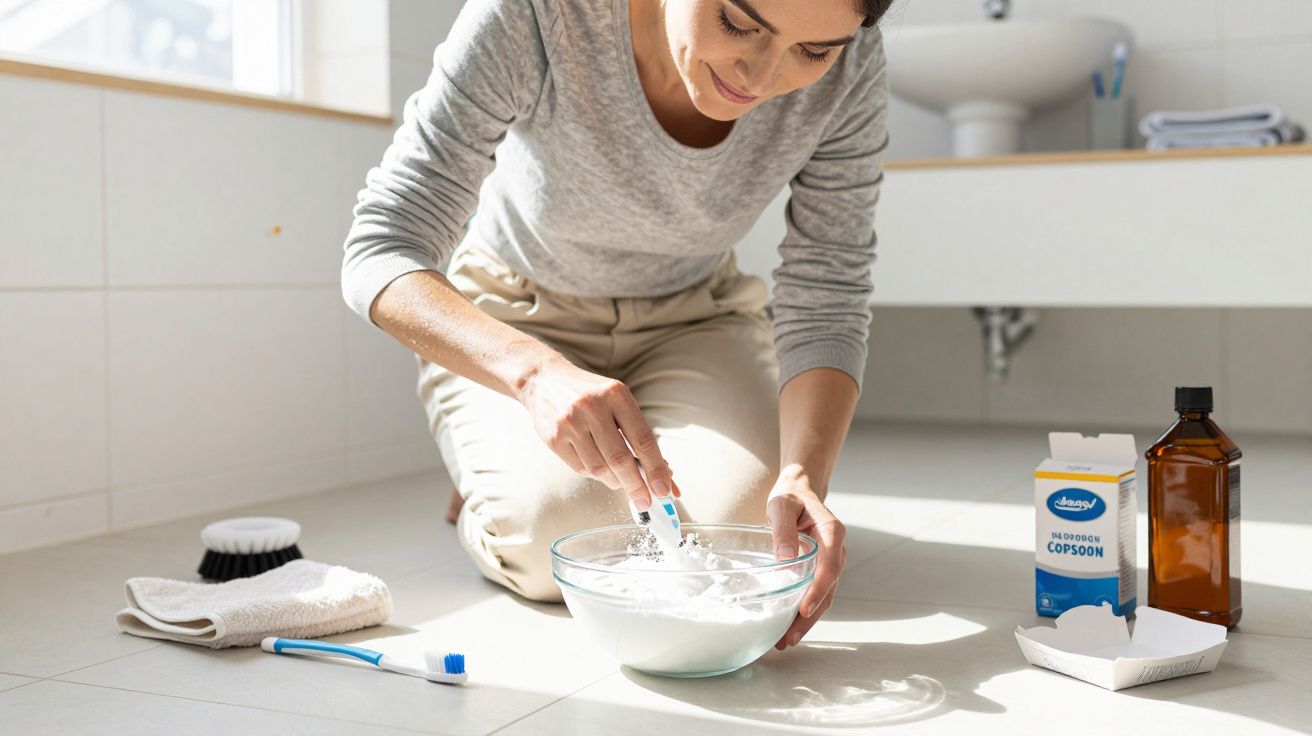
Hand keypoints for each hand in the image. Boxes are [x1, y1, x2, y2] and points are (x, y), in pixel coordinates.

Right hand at [516, 357, 676, 509]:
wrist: (545, 381)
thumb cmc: (592, 396)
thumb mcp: (618, 403)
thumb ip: (638, 434)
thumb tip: (664, 472)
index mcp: (616, 395)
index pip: (642, 439)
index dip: (656, 468)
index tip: (664, 490)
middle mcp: (592, 406)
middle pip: (620, 459)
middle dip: (636, 485)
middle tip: (645, 501)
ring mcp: (570, 423)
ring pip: (599, 468)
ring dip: (615, 481)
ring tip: (620, 481)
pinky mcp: (553, 438)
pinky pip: (580, 468)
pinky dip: (594, 474)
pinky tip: (599, 467)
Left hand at [765, 467, 845, 649]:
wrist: (799, 492)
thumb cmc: (790, 497)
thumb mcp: (782, 505)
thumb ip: (783, 528)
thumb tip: (785, 557)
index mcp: (832, 532)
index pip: (830, 566)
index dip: (819, 589)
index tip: (805, 608)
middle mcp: (836, 550)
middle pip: (829, 589)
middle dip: (811, 616)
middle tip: (790, 637)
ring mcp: (830, 563)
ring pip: (824, 597)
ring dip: (807, 620)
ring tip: (786, 640)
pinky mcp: (820, 571)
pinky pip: (815, 594)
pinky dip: (803, 612)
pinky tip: (786, 627)